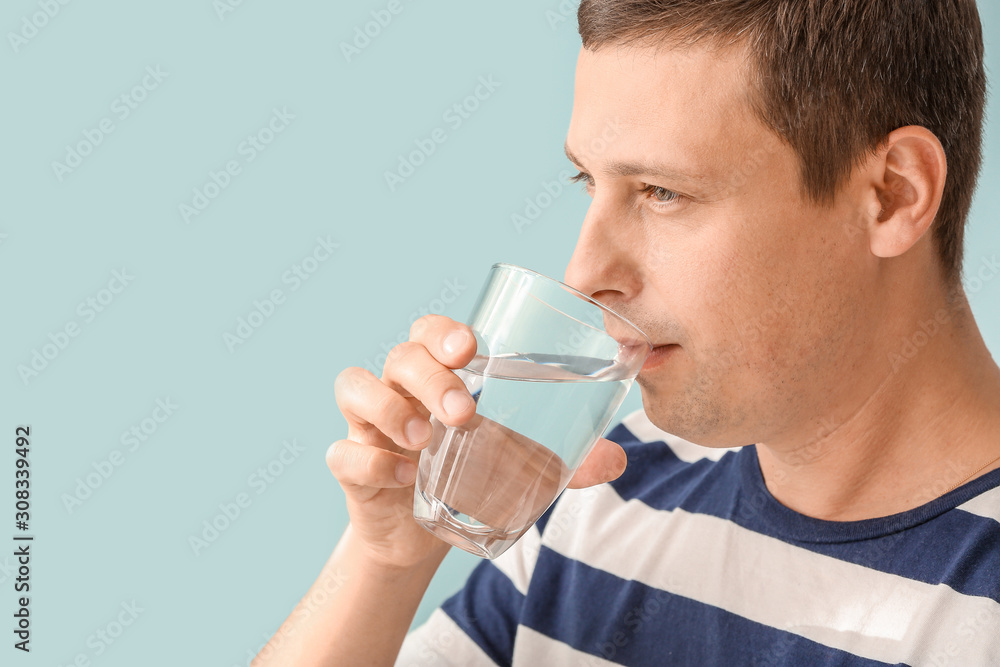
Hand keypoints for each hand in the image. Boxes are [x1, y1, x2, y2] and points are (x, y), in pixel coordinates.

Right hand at [327, 314, 627, 569]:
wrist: (423, 536)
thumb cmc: (472, 476)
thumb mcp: (521, 466)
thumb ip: (568, 461)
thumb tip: (620, 459)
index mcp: (440, 376)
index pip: (431, 331)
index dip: (444, 331)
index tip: (471, 348)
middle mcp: (399, 390)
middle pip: (399, 355)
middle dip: (429, 376)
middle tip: (464, 411)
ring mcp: (370, 425)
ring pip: (356, 386)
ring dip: (391, 409)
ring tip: (426, 440)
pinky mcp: (351, 467)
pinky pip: (342, 452)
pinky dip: (368, 461)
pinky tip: (400, 478)